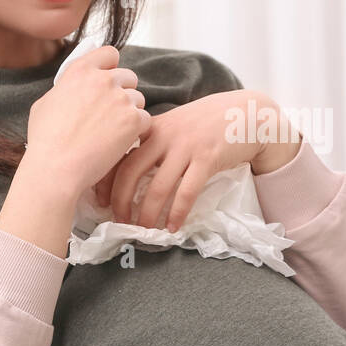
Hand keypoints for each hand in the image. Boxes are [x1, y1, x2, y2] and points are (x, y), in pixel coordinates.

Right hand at [23, 44, 149, 199]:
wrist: (57, 168)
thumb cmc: (45, 141)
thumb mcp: (46, 103)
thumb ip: (66, 88)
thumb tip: (74, 86)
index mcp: (80, 71)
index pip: (109, 53)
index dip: (111, 66)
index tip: (109, 79)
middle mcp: (103, 79)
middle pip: (128, 76)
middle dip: (123, 92)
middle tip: (111, 113)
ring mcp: (120, 98)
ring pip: (138, 99)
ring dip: (130, 112)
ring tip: (112, 132)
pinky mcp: (133, 119)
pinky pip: (145, 119)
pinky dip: (136, 131)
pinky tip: (119, 142)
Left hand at [93, 90, 288, 232]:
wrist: (246, 114)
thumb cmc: (208, 122)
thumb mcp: (175, 124)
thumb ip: (152, 142)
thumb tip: (127, 173)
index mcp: (152, 127)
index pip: (119, 154)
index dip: (106, 181)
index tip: (100, 201)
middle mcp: (165, 135)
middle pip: (131, 172)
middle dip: (121, 201)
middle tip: (119, 221)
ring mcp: (186, 147)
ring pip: (158, 187)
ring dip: (148, 214)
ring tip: (145, 231)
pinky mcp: (207, 158)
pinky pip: (187, 192)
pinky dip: (178, 213)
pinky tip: (174, 226)